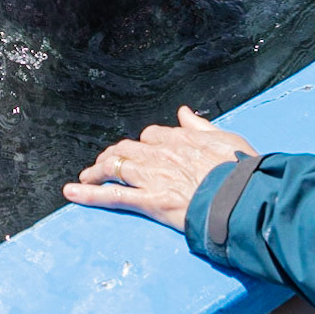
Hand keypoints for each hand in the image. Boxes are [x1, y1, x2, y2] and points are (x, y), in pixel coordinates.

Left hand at [63, 106, 258, 231]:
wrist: (242, 196)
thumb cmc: (241, 170)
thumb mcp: (226, 138)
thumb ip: (201, 125)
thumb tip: (184, 112)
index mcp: (181, 139)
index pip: (152, 135)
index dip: (143, 144)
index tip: (142, 151)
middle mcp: (162, 154)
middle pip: (128, 149)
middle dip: (114, 155)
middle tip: (105, 164)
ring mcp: (153, 178)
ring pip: (116, 167)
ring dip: (98, 170)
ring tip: (87, 176)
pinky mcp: (150, 201)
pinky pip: (114, 196)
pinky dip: (89, 194)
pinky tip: (72, 191)